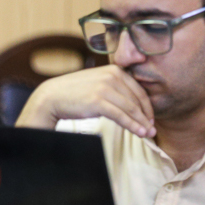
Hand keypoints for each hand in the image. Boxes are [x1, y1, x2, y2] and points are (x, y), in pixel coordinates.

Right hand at [15, 65, 155, 136]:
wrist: (52, 97)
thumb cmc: (74, 92)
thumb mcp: (97, 82)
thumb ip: (114, 86)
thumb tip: (130, 101)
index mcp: (114, 70)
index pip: (138, 89)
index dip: (147, 105)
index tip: (150, 117)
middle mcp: (111, 76)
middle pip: (137, 99)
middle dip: (146, 116)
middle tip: (152, 128)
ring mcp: (105, 88)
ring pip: (131, 109)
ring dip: (142, 123)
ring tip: (148, 134)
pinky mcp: (98, 101)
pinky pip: (122, 116)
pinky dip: (133, 126)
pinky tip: (140, 133)